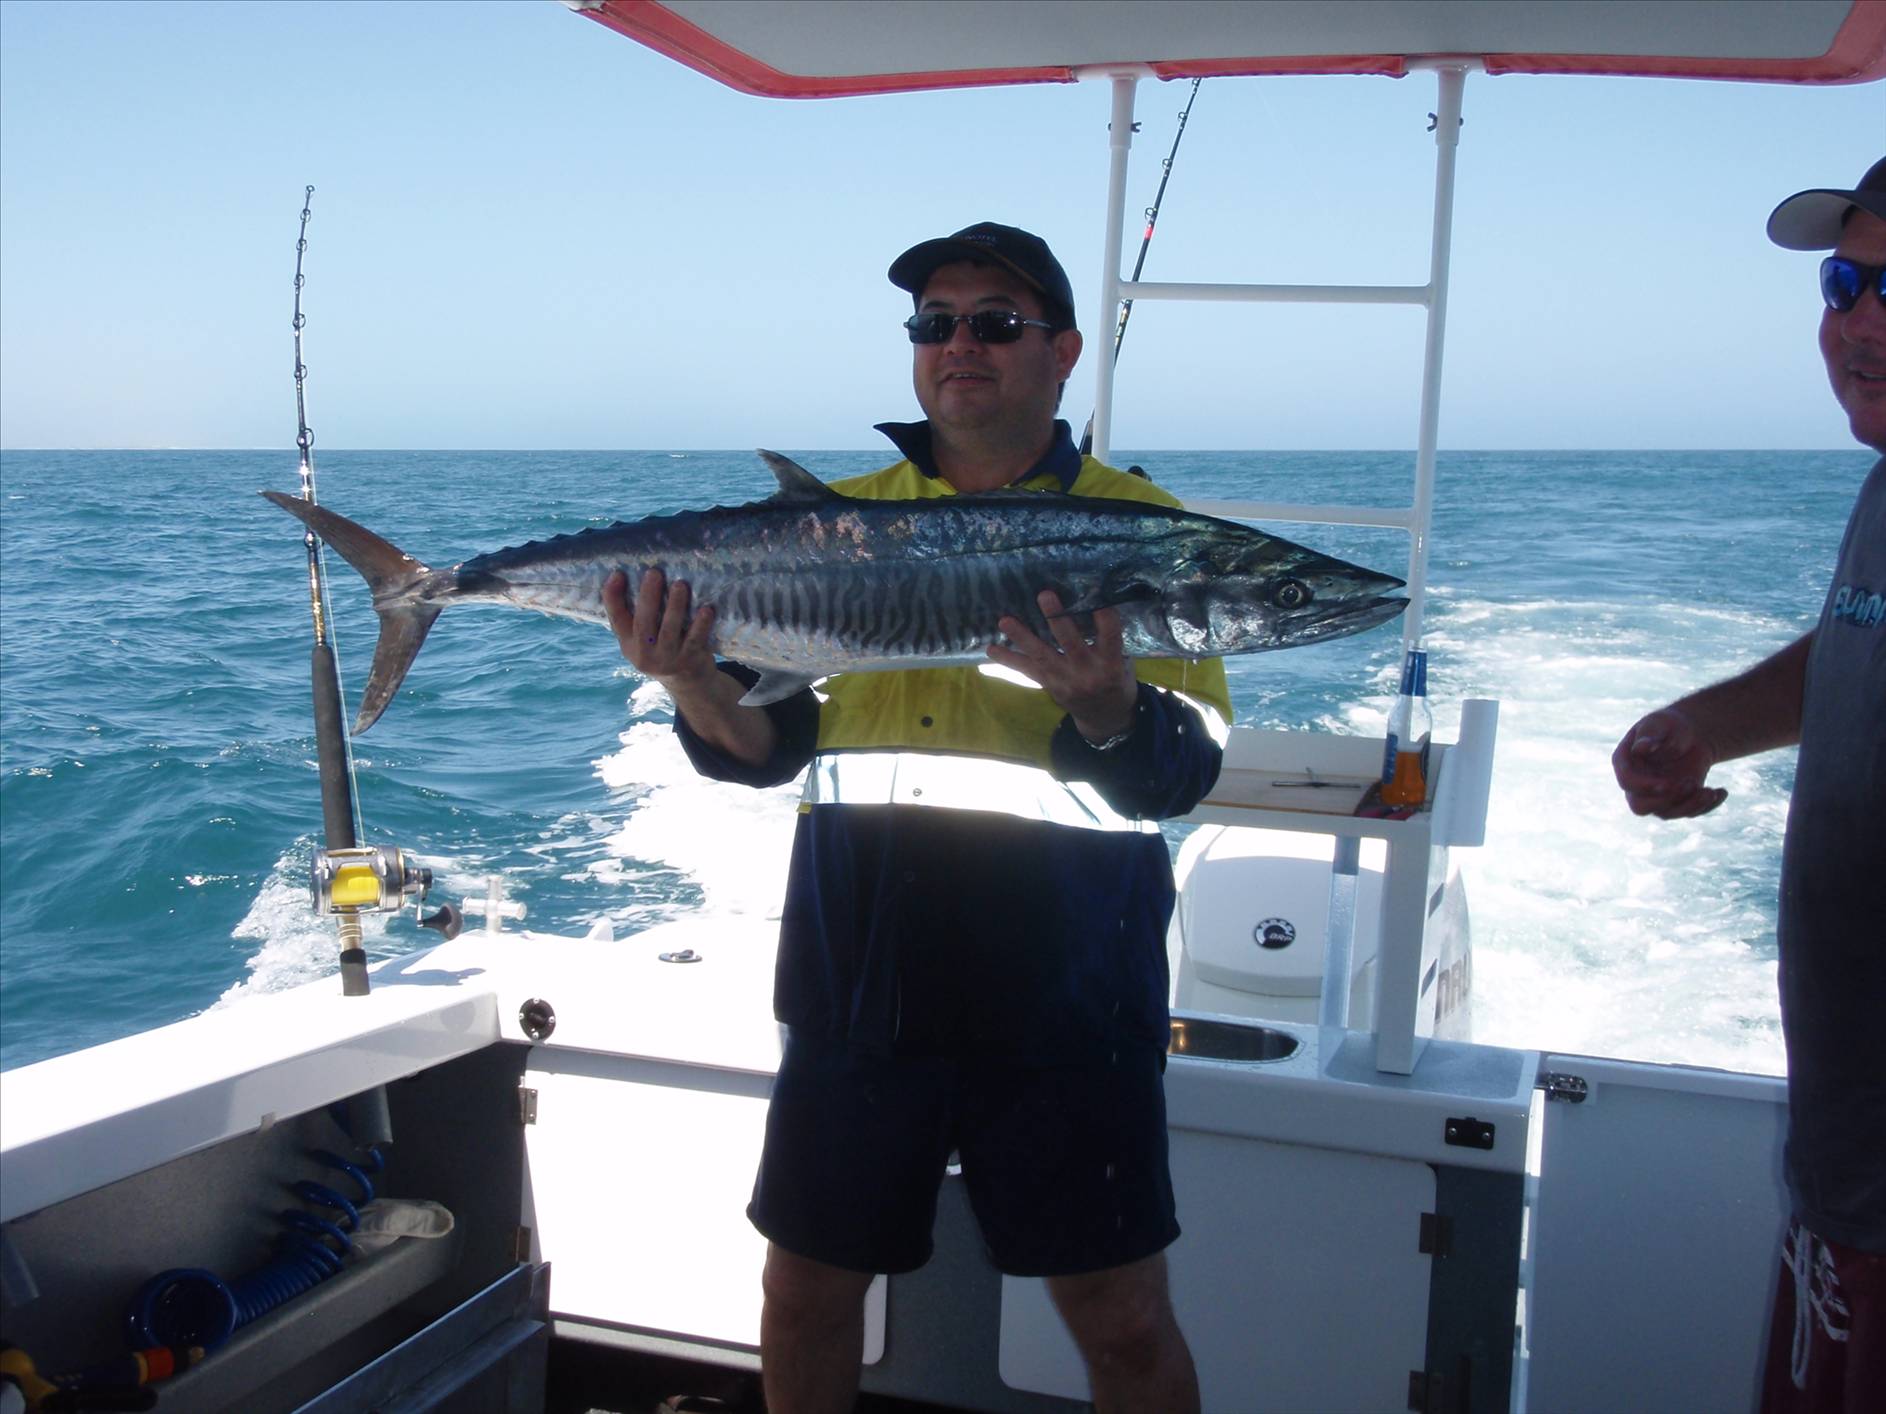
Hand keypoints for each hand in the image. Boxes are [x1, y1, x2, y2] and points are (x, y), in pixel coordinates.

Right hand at [603, 569, 717, 692]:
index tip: (617, 574)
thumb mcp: (642, 640)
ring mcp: (668, 659)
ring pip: (669, 631)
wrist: (687, 683)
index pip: (616, 619)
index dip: (613, 597)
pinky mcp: (690, 661)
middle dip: (648, 597)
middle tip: (654, 573)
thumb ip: (636, 616)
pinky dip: (701, 625)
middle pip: (643, 623)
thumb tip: (633, 576)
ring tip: (680, 584)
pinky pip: (695, 640)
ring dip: (675, 606)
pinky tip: (706, 609)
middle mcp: (645, 653)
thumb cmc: (662, 649)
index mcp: (629, 644)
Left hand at [988, 590, 1137, 742]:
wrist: (1105, 716)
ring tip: (1005, 621)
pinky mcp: (1049, 685)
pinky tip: (991, 649)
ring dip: (1022, 637)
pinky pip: (1027, 671)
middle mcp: (1087, 672)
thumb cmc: (1116, 680)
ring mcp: (1065, 680)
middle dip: (1057, 618)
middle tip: (1045, 594)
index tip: (1097, 596)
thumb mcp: (1123, 662)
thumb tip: (1091, 603)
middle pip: (1070, 643)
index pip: (1109, 636)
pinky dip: (1009, 659)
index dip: (1104, 617)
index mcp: (1111, 663)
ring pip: (1042, 656)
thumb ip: (1108, 641)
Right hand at [1612, 707, 1727, 818]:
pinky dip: (1706, 806)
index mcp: (1625, 763)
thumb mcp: (1660, 724)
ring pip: (1666, 813)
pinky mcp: (1675, 802)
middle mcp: (1636, 784)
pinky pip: (1688, 812)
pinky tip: (1721, 792)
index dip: (1645, 786)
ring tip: (1710, 791)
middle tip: (1690, 783)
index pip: (1627, 781)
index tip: (1668, 784)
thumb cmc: (1670, 726)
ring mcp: (1654, 796)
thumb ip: (1649, 735)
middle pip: (1641, 806)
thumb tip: (1640, 749)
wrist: (1689, 735)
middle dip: (1667, 800)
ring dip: (1690, 805)